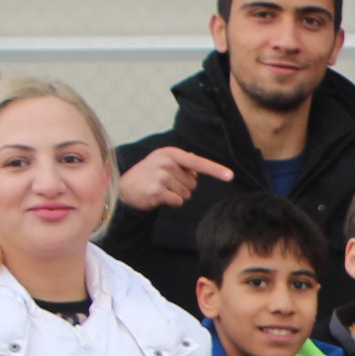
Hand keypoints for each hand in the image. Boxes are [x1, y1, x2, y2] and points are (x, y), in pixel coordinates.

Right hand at [117, 145, 231, 212]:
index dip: (215, 170)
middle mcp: (166, 162)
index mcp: (170, 153)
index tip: (230, 175)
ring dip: (176, 195)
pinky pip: (177, 201)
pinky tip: (159, 197)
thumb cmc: (148, 176)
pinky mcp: (156, 190)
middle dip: (183, 187)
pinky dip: (171, 202)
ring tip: (161, 189)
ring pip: (186, 193)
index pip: (198, 162)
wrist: (125, 189)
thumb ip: (182, 162)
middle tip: (165, 184)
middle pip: (193, 183)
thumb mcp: (163, 162)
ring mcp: (161, 175)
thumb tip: (197, 165)